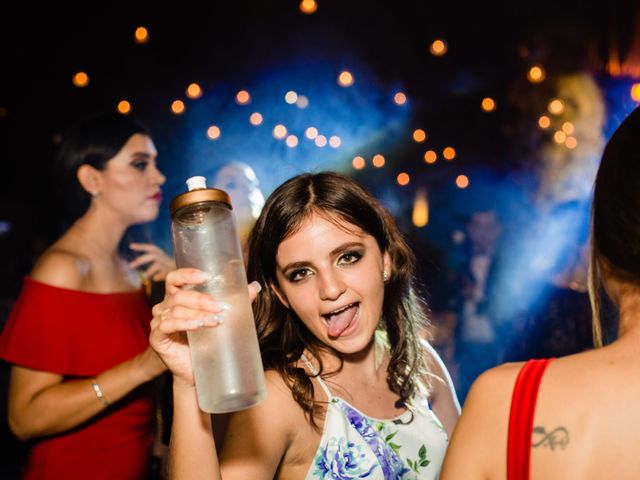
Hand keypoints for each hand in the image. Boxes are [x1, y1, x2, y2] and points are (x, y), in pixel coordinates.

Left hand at [128, 242, 175, 281]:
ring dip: (148, 272)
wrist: (184, 271)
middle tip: (130, 266)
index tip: (130, 246)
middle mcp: (164, 257)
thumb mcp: (160, 260)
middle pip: (151, 256)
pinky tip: (155, 279)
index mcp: (160, 253)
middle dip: (139, 260)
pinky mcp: (170, 272)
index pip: (150, 248)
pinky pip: (161, 275)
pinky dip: (156, 277)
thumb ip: (150, 260)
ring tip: (143, 277)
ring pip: (156, 266)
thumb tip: (132, 265)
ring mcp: (167, 265)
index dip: (141, 246)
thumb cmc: (168, 266)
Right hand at [149, 268, 261, 387]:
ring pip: (175, 310)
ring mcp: (159, 322)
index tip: (206, 276)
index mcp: (176, 297)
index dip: (187, 274)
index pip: (175, 278)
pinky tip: (197, 326)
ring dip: (197, 313)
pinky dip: (183, 324)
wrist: (198, 371)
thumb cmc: (208, 341)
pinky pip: (167, 325)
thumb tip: (254, 287)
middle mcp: (164, 307)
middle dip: (201, 299)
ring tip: (215, 320)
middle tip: (219, 306)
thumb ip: (237, 302)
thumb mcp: (223, 317)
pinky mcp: (156, 337)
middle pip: (178, 295)